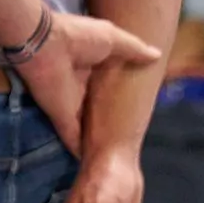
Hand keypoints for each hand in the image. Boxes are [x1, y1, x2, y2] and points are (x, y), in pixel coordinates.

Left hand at [13, 12, 159, 157]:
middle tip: (130, 137)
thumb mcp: (113, 38)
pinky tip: (93, 164)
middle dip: (110, 122)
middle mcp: (82, 90)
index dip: (121, 97)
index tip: (136, 108)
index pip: (109, 87)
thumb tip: (157, 55)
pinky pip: (73, 140)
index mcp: (93, 69)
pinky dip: (81, 152)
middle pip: (98, 110)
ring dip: (98, 140)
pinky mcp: (64, 120)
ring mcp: (72, 107)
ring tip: (116, 156)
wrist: (47, 45)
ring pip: (88, 128)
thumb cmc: (78, 38)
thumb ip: (133, 49)